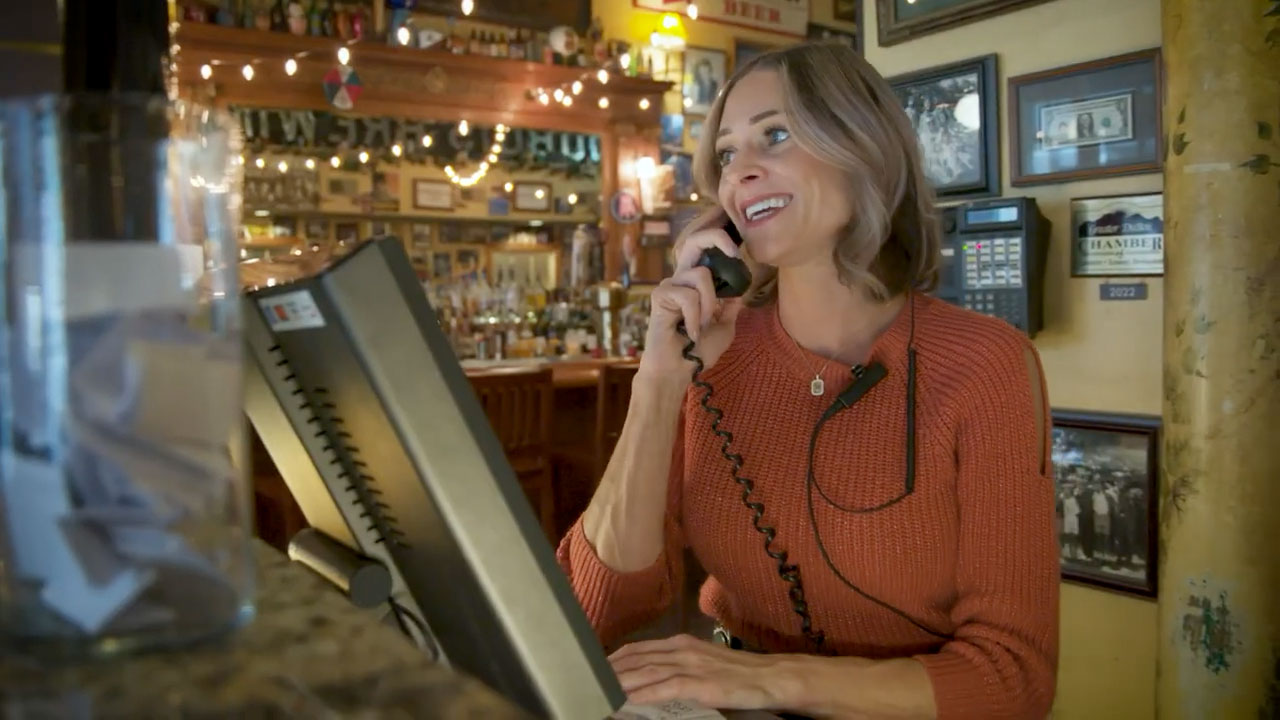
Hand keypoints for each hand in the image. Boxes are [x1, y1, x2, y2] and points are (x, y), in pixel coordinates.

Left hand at [609, 634, 787, 709]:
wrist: (771, 678)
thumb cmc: (738, 674)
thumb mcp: (702, 663)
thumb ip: (676, 667)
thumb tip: (651, 676)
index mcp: (680, 643)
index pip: (638, 649)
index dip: (614, 660)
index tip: (595, 671)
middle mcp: (682, 649)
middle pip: (636, 659)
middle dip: (610, 672)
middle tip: (588, 684)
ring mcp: (691, 666)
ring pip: (646, 672)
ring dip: (620, 683)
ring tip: (599, 692)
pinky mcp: (701, 684)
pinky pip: (666, 688)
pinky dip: (644, 694)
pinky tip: (629, 701)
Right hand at [638, 224, 745, 384]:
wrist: (678, 371)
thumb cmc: (698, 352)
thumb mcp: (725, 327)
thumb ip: (730, 306)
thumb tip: (739, 288)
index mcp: (696, 284)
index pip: (705, 251)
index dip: (722, 243)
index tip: (739, 255)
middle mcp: (682, 280)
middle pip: (695, 242)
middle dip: (716, 238)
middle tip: (733, 253)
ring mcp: (670, 286)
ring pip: (701, 275)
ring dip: (709, 304)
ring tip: (702, 326)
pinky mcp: (660, 296)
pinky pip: (688, 296)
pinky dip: (695, 316)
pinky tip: (691, 332)